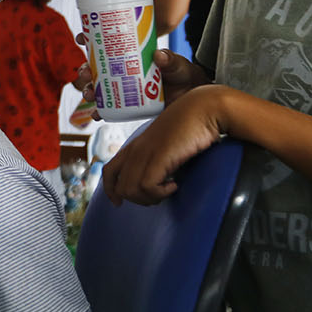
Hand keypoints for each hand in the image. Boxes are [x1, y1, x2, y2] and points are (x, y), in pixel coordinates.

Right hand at [73, 34, 211, 114]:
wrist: (195, 100)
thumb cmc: (186, 77)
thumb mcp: (180, 66)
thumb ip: (172, 61)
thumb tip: (159, 55)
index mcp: (131, 54)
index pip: (106, 44)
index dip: (90, 40)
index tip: (81, 38)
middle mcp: (124, 70)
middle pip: (96, 67)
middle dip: (85, 70)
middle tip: (86, 73)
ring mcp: (124, 88)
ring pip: (99, 87)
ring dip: (89, 90)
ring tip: (89, 94)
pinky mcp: (128, 106)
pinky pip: (109, 108)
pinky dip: (100, 111)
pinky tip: (97, 113)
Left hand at [102, 84, 230, 205]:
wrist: (203, 109)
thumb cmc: (190, 125)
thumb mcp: (166, 144)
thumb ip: (156, 159)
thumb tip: (158, 180)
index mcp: (134, 146)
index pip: (108, 171)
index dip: (110, 190)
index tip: (119, 202)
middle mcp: (135, 149)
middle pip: (120, 187)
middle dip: (139, 199)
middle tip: (159, 195)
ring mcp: (144, 152)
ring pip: (131, 190)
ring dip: (151, 198)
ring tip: (168, 188)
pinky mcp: (158, 156)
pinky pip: (147, 186)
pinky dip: (161, 193)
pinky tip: (175, 185)